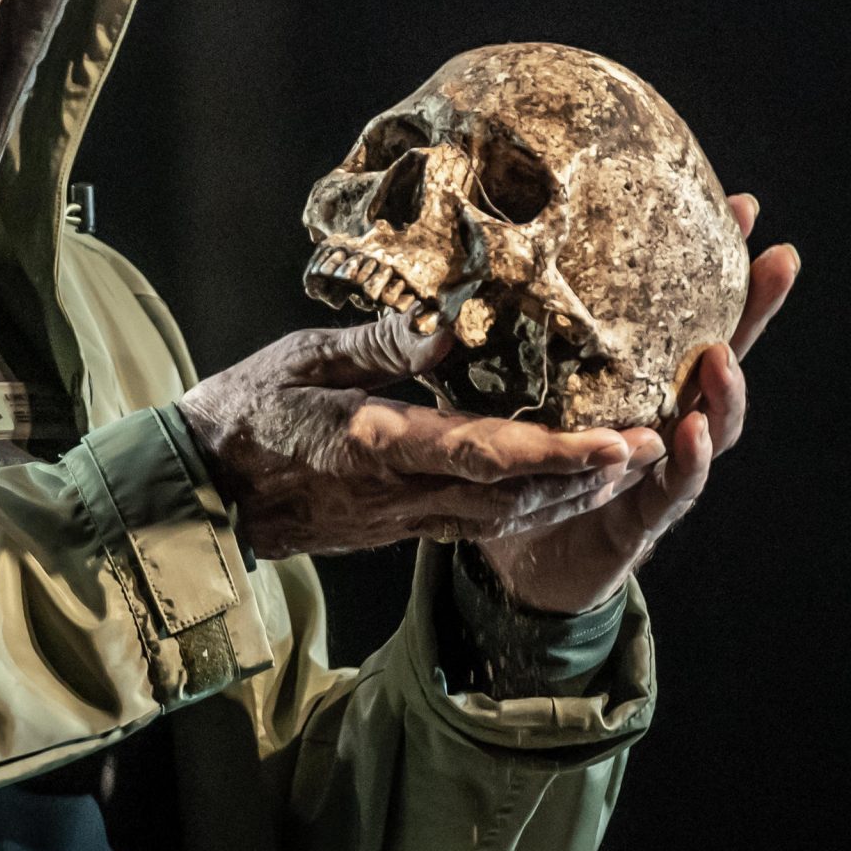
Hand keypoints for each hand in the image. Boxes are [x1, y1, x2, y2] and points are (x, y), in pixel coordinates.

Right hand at [177, 314, 643, 563]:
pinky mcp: (395, 528)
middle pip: (512, 496)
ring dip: (568, 496)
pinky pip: (477, 524)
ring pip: (503, 518)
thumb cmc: (241, 411)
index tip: (613, 441)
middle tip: (653, 445)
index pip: (480, 453)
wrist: (197, 491)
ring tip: (626, 463)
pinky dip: (529, 506)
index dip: (555, 453)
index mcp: (373, 445)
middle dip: (587, 477)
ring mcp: (398, 519)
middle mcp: (397, 493)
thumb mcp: (301, 357)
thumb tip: (452, 323)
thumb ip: (380, 344)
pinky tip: (561, 486)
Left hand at [472, 193, 800, 611]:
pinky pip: (669, 490)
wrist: (515, 566)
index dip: (715, 268)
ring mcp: (659, 472)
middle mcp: (660, 420)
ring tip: (723, 357)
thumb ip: (489, 339)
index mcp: (633, 382)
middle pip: (719, 360)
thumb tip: (450, 269)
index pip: (681, 317)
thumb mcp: (495, 389)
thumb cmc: (514, 469)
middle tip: (777, 261)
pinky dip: (682, 463)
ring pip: (708, 426)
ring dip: (724, 393)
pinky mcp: (640, 520)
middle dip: (753, 312)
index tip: (741, 209)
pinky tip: (682, 432)